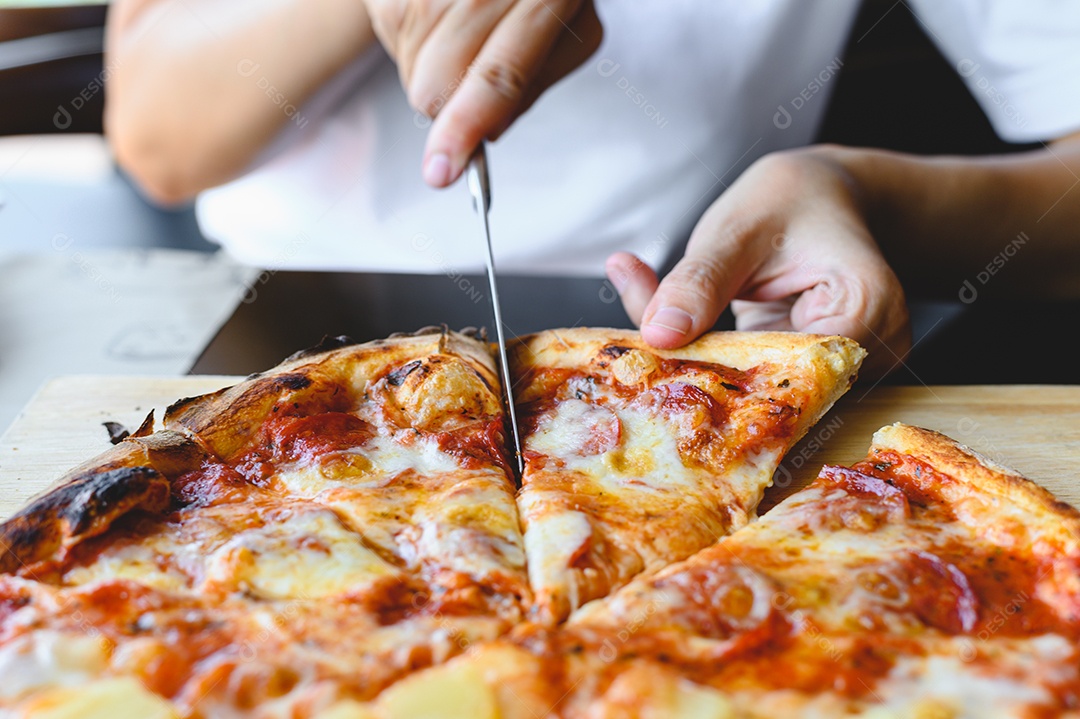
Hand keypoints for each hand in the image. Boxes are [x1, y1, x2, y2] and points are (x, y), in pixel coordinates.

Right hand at [364, 0, 601, 186]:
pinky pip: (392, 40)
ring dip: (431, 76)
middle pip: (439, 83)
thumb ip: (532, 87)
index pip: (498, 76)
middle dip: (449, 109)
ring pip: (412, 71)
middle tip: (471, 83)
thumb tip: (485, 132)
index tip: (441, 172)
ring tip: (461, 34)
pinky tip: (438, 16)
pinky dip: (412, 45)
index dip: (465, 126)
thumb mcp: (570, 34)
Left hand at [605, 148, 911, 378]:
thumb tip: (657, 336)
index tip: (666, 357)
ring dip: (714, 373)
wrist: (816, 196)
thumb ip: (699, 282)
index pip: (795, 373)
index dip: (726, 375)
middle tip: (646, 353)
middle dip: (712, 377)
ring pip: (768, 393)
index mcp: (867, 307)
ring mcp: (849, 368)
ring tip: (672, 337)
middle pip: (783, 390)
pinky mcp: (817, 375)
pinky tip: (694, 342)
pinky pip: (763, 385)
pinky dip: (723, 369)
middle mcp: (872, 349)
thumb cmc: (786, 201)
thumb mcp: (735, 231)